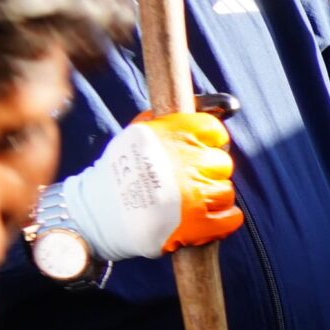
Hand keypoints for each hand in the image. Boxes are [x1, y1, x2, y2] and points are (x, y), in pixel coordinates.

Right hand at [64, 110, 240, 258]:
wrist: (98, 213)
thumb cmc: (117, 174)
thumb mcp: (135, 136)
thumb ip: (163, 122)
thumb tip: (193, 105)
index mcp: (173, 136)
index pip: (214, 130)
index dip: (210, 141)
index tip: (202, 149)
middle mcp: (188, 162)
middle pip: (222, 163)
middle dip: (208, 171)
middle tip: (190, 179)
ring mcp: (195, 194)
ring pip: (226, 191)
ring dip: (212, 196)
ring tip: (191, 200)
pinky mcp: (199, 223)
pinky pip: (231, 217)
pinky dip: (223, 218)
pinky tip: (206, 217)